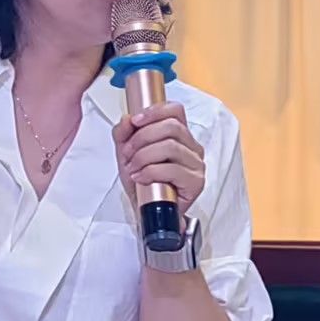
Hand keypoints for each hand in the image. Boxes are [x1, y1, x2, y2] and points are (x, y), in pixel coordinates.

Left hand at [112, 102, 204, 216]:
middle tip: (128, 153)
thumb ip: (123, 133)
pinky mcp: (196, 182)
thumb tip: (127, 120)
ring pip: (171, 146)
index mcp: (179, 135)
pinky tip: (141, 178)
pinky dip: (150, 172)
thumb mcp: (126, 153)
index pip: (175, 111)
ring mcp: (196, 164)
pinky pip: (172, 169)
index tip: (135, 121)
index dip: (155, 111)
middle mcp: (191, 147)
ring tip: (133, 168)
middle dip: (142, 138)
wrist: (145, 210)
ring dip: (144, 156)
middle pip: (171, 127)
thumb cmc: (141, 181)